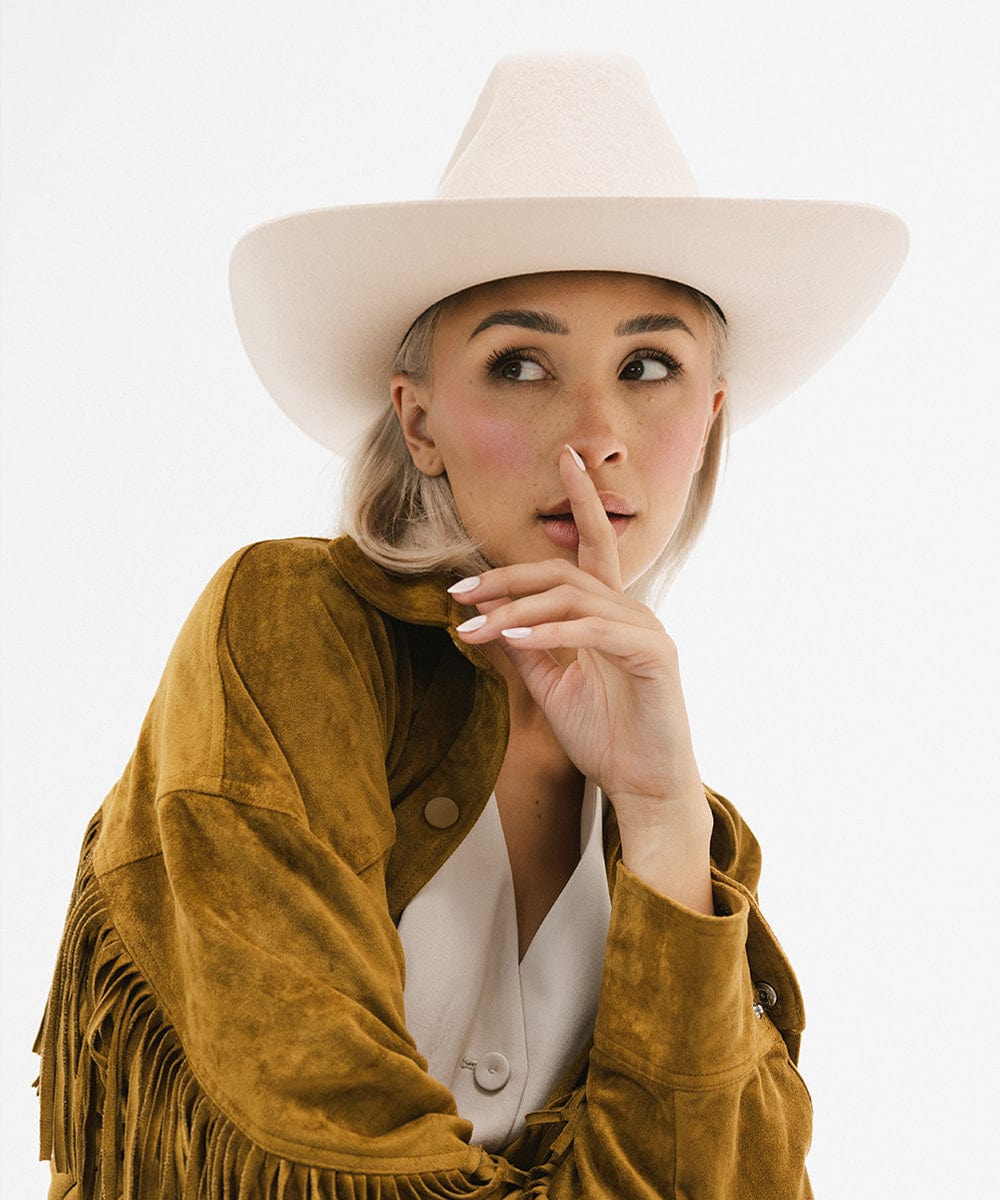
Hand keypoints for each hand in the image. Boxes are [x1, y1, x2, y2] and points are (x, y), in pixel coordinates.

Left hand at [452, 446, 706, 826]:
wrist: (644, 789)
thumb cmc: (606, 738)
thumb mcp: (554, 686)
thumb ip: (530, 646)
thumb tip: (492, 617)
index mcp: (609, 613)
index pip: (594, 543)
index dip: (580, 498)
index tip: (562, 458)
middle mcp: (631, 612)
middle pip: (563, 571)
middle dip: (506, 577)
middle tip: (459, 593)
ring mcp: (646, 631)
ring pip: (572, 597)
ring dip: (515, 610)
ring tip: (474, 629)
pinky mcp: (653, 656)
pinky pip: (592, 631)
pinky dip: (547, 631)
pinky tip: (511, 639)